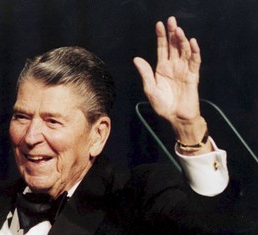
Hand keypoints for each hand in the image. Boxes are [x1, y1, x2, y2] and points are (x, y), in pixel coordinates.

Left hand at [133, 17, 208, 148]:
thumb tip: (136, 58)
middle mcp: (174, 66)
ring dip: (182, 40)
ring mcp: (184, 70)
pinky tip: (192, 42)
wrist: (175, 117)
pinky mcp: (192, 76)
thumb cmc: (162, 105)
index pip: (162, 48)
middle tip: (172, 20)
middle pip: (174, 46)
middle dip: (173, 33)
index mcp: (162, 68)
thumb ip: (145, 73)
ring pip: (184, 51)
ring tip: (178, 30)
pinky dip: (194, 51)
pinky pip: (194, 61)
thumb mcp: (150, 88)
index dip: (161, 36)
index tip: (159, 24)